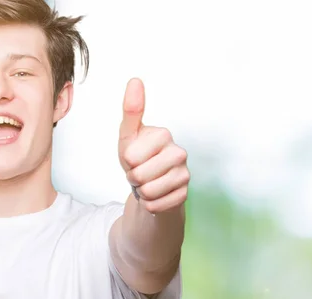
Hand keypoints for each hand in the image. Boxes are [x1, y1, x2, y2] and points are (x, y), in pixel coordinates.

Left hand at [118, 78, 189, 213]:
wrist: (152, 184)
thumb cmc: (138, 157)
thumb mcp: (128, 135)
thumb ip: (131, 110)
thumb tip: (135, 80)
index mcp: (164, 134)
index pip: (130, 156)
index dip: (126, 161)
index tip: (134, 158)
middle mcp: (179, 152)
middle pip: (139, 175)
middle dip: (133, 178)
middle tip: (140, 172)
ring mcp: (185, 174)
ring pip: (148, 192)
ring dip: (141, 192)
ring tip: (147, 182)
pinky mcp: (185, 194)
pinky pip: (156, 205)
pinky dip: (150, 204)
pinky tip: (156, 195)